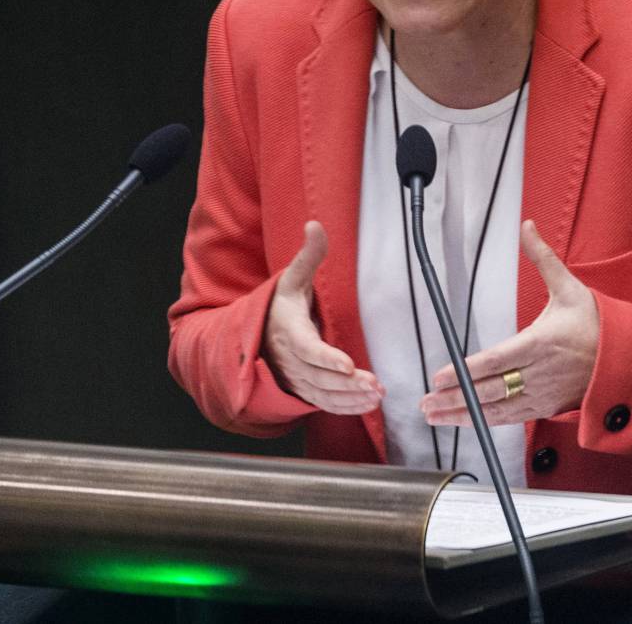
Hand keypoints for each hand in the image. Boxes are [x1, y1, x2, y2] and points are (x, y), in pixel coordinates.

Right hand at [263, 221, 384, 414]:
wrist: (255, 333)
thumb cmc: (280, 305)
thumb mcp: (292, 278)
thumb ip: (308, 255)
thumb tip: (315, 225)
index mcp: (289, 331)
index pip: (307, 349)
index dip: (327, 359)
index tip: (349, 366)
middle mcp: (290, 359)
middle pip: (319, 377)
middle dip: (348, 384)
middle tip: (376, 385)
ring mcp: (295, 378)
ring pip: (322, 394)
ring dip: (350, 399)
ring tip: (376, 396)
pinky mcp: (302, 389)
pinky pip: (322, 403)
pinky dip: (344, 407)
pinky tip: (367, 405)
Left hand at [421, 220, 599, 426]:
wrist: (627, 359)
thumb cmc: (597, 323)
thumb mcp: (570, 287)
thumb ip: (543, 258)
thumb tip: (527, 226)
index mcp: (541, 343)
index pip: (495, 360)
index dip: (465, 371)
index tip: (439, 376)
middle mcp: (540, 373)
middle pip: (491, 390)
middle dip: (455, 398)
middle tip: (426, 402)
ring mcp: (543, 394)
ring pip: (498, 409)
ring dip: (465, 415)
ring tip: (435, 416)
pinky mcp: (547, 407)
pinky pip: (513, 418)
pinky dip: (487, 421)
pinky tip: (466, 421)